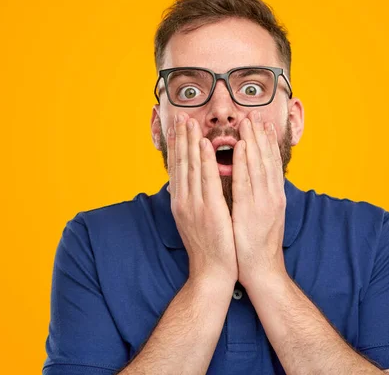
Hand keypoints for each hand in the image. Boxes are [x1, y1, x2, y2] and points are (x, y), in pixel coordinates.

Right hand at [167, 112, 237, 283]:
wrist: (212, 272)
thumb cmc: (208, 247)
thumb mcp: (195, 221)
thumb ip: (192, 201)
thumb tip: (188, 186)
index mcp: (181, 202)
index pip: (177, 168)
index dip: (176, 146)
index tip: (175, 128)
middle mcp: (183, 201)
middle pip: (180, 163)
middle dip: (180, 138)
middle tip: (180, 116)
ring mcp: (194, 205)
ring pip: (191, 167)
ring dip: (190, 142)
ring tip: (189, 121)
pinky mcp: (209, 210)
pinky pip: (206, 180)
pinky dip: (204, 160)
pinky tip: (204, 144)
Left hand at [231, 110, 287, 288]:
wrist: (262, 271)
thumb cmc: (257, 245)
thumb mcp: (262, 217)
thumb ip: (259, 198)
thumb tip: (253, 182)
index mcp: (274, 197)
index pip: (271, 164)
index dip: (267, 142)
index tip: (263, 123)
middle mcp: (272, 196)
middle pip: (266, 160)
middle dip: (260, 135)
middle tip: (254, 113)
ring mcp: (263, 202)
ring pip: (258, 165)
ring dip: (253, 141)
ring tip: (248, 121)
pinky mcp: (251, 211)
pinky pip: (246, 181)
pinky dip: (245, 162)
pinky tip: (241, 146)